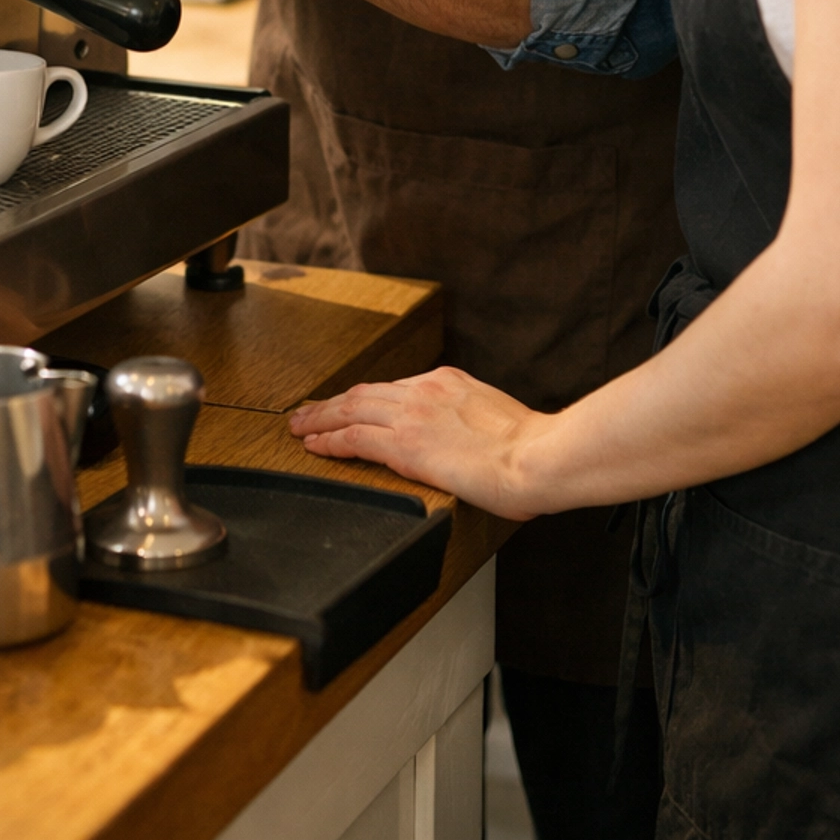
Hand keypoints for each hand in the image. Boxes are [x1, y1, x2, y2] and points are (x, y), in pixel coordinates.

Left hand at [290, 367, 555, 517]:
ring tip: (299, 427)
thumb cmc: (532, 451)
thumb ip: (472, 424)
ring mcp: (413, 414)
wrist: (539, 457)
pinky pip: (354, 438)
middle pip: (365, 393)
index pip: (394, 389)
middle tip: (308, 413)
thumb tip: (469, 444)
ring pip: (350, 410)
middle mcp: (426, 390)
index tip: (351, 407)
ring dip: (320, 419)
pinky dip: (329, 439)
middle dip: (333, 403)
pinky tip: (315, 445)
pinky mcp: (405, 444)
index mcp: (449, 382)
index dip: (366, 400)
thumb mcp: (498, 423)